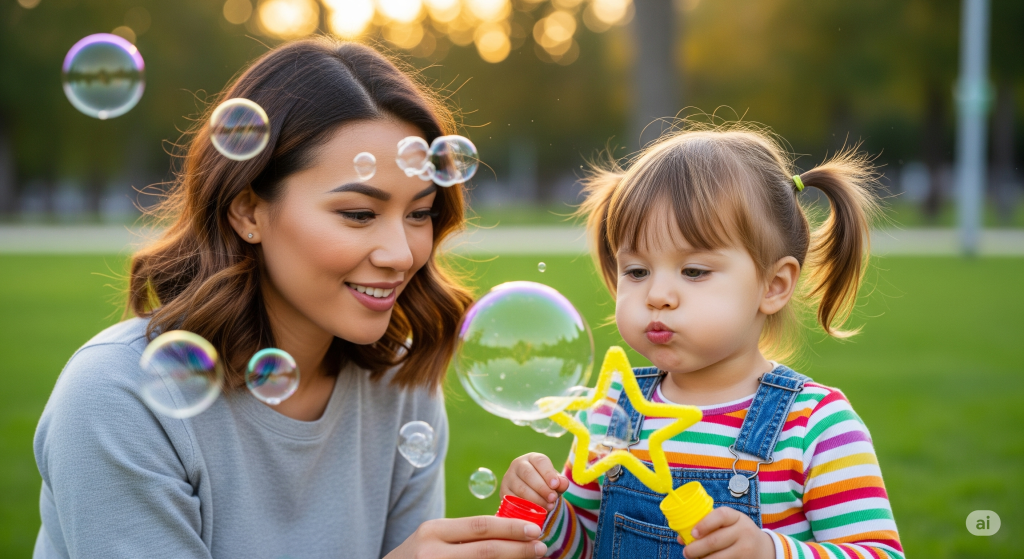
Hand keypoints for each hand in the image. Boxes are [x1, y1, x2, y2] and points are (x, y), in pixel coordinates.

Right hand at [386, 516, 546, 558]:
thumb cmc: (420, 555)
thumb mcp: (435, 537)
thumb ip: (465, 534)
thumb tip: (510, 531)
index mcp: (433, 531)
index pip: (480, 526)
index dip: (511, 528)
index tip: (535, 529)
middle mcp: (432, 554)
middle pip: (486, 551)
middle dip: (517, 549)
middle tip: (541, 547)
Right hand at [501, 453, 570, 511]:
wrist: (531, 494)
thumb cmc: (546, 485)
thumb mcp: (555, 482)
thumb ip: (560, 482)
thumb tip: (562, 484)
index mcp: (532, 458)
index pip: (540, 462)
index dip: (548, 473)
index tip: (556, 485)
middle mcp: (518, 465)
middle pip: (529, 474)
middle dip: (542, 488)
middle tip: (553, 499)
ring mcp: (508, 478)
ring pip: (521, 488)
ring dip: (536, 499)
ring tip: (548, 507)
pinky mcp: (503, 492)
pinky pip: (513, 500)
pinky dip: (525, 506)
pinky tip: (535, 511)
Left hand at [680, 506, 774, 558]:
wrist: (764, 549)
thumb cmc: (738, 533)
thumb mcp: (729, 524)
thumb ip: (707, 525)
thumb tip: (681, 538)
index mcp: (737, 517)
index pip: (720, 516)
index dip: (704, 524)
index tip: (692, 533)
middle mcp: (744, 532)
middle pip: (714, 541)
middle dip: (695, 549)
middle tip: (686, 552)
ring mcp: (746, 550)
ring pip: (718, 558)